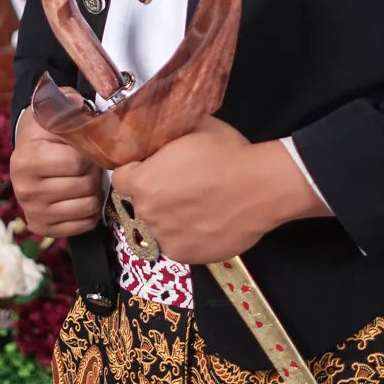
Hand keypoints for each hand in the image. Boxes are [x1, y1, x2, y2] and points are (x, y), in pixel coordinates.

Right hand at [9, 104, 104, 237]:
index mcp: (26, 160)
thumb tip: (77, 102)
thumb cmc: (45, 130)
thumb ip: (67, 102)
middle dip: (93, 172)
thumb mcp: (52, 109)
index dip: (90, 153)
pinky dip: (89, 210)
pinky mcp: (42, 227)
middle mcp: (25, 190)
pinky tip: (80, 195)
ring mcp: (33, 211)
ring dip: (94, 191)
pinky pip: (85, 224)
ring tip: (84, 178)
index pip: (77, 162)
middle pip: (85, 186)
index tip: (85, 147)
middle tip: (87, 164)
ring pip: (89, 206)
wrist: (27, 153)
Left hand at [111, 116, 327, 263]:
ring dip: (172, 216)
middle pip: (142, 202)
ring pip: (160, 225)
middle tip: (182, 184)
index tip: (149, 167)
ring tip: (199, 204)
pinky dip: (188, 235)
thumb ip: (170, 133)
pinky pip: (178, 243)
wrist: (263, 187)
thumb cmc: (230, 154)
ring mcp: (168, 238)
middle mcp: (149, 213)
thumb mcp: (195, 128)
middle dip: (156, 193)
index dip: (134, 170)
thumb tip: (162, 127)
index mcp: (144, 182)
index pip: (120, 178)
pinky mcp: (187, 256)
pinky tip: (207, 220)